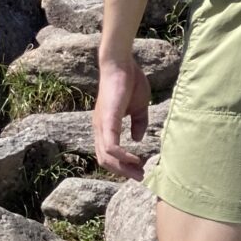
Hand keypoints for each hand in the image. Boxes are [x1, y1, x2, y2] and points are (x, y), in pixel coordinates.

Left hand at [92, 54, 150, 179]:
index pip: (108, 153)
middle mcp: (99, 128)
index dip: (122, 164)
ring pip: (106, 156)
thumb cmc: (129, 82)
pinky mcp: (108, 119)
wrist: (121, 64)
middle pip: (105, 160)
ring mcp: (102, 125)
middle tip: (140, 176)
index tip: (139, 170)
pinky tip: (134, 158)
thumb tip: (138, 139)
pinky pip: (110, 144)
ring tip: (138, 171)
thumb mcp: (138, 107)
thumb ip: (138, 123)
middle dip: (123, 171)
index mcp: (106, 126)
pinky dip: (121, 155)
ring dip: (122, 167)